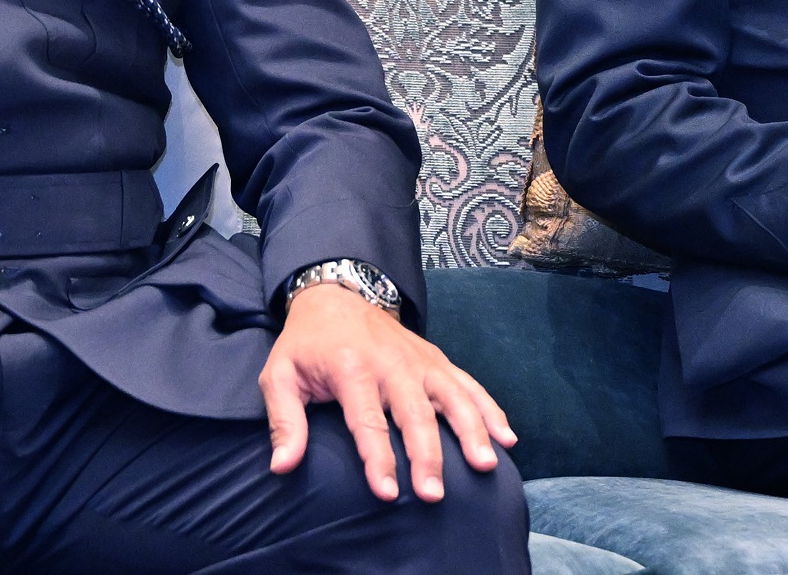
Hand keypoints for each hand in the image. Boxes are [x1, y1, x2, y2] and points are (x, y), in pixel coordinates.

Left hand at [260, 282, 516, 501]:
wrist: (336, 293)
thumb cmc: (306, 344)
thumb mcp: (280, 375)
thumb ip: (283, 420)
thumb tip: (283, 466)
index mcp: (351, 368)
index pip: (367, 421)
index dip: (378, 458)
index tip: (387, 493)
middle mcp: (392, 363)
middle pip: (415, 414)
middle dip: (427, 455)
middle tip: (434, 494)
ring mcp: (420, 360)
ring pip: (453, 397)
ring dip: (471, 431)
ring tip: (485, 465)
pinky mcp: (437, 359)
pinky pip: (469, 385)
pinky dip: (491, 409)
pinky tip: (507, 437)